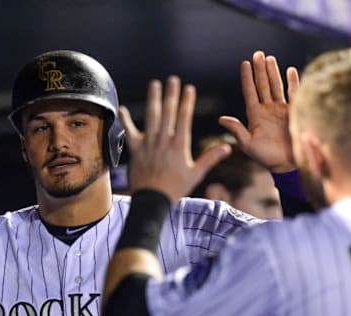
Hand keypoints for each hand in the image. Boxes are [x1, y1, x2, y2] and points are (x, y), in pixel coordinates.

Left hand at [119, 76, 229, 202]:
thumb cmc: (176, 188)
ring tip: (154, 84)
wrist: (152, 201)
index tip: (189, 88)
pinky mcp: (135, 150)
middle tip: (173, 79)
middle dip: (171, 94)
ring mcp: (148, 144)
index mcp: (179, 145)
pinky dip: (126, 120)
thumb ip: (210, 158)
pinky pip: (129, 131)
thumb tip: (228, 147)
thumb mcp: (196, 174)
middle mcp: (164, 141)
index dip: (186, 102)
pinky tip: (123, 108)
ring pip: (151, 117)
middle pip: (168, 112)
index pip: (184, 118)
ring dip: (153, 99)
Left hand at [219, 51, 297, 172]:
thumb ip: (236, 130)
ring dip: (273, 72)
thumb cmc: (265, 157)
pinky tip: (291, 70)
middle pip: (262, 85)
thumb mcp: (248, 144)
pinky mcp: (294, 112)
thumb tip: (221, 119)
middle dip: (260, 70)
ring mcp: (281, 110)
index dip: (247, 78)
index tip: (244, 63)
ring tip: (269, 58)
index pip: (250, 92)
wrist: (286, 165)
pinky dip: (293, 82)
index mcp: (255, 115)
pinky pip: (294, 94)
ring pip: (276, 86)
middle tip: (257, 54)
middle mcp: (267, 109)